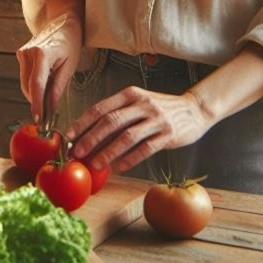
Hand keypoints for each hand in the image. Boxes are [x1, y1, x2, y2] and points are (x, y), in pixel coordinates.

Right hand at [15, 11, 82, 125]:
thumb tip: (49, 108)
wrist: (63, 22)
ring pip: (25, 84)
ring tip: (51, 93)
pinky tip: (46, 81)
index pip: (37, 84)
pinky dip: (33, 85)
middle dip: (37, 102)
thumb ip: (58, 87)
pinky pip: (25, 77)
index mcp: (42, 53)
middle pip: (28, 87)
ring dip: (35, 94)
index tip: (38, 119)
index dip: (37, 104)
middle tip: (49, 114)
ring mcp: (22, 53)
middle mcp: (28, 52)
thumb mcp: (70, 66)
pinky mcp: (20, 55)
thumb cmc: (70, 41)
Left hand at [66, 86, 207, 174]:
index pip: (100, 108)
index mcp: (130, 94)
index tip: (68, 137)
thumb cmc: (160, 109)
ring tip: (95, 164)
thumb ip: (118, 115)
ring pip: (127, 137)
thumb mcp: (139, 103)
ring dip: (108, 152)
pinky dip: (130, 159)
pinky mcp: (168, 135)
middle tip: (77, 153)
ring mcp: (156, 119)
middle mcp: (142, 104)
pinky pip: (145, 148)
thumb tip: (89, 135)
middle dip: (91, 138)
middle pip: (111, 122)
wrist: (194, 109)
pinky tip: (119, 168)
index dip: (82, 123)